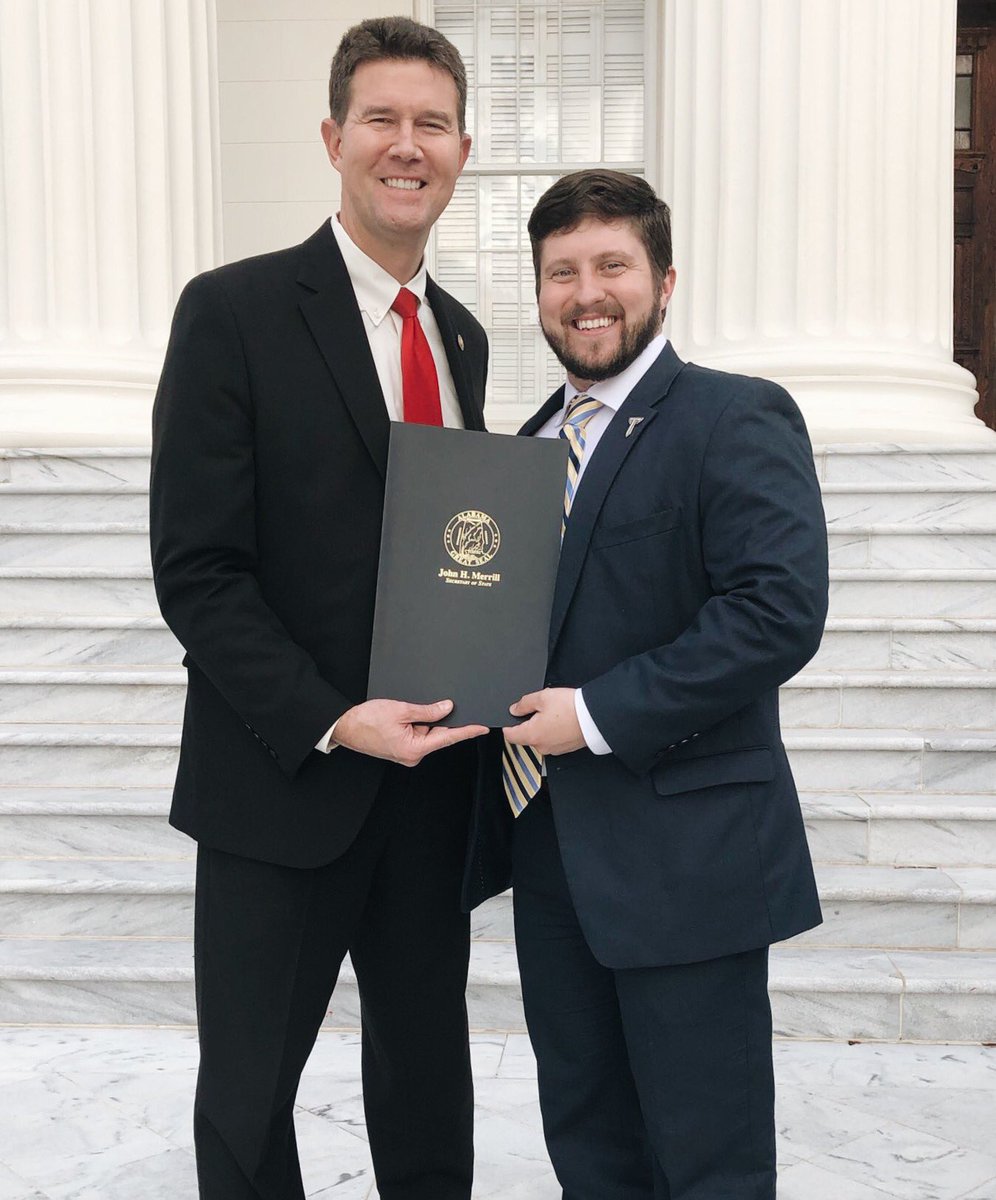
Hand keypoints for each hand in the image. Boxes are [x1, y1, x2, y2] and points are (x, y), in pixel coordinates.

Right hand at [333, 698, 486, 765]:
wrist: (345, 726)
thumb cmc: (367, 720)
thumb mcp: (401, 710)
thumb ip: (427, 711)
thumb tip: (447, 708)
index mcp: (415, 749)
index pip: (448, 738)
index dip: (467, 731)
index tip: (482, 727)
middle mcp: (413, 755)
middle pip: (438, 735)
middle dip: (439, 720)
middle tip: (438, 704)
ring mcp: (407, 753)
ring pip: (427, 734)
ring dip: (424, 721)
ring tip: (405, 712)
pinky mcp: (402, 748)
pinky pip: (417, 735)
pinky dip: (418, 724)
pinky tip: (407, 715)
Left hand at [502, 688, 584, 756]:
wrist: (595, 717)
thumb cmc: (572, 708)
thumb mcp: (543, 697)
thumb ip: (524, 703)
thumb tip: (515, 709)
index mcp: (532, 735)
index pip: (509, 735)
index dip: (508, 724)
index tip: (511, 718)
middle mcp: (541, 746)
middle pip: (525, 736)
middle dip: (528, 723)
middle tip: (539, 709)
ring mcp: (554, 749)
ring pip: (540, 738)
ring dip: (542, 728)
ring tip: (554, 713)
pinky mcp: (564, 749)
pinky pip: (552, 740)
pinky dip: (553, 732)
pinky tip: (562, 720)